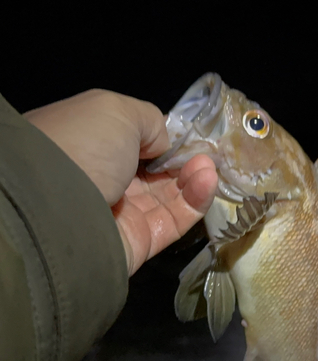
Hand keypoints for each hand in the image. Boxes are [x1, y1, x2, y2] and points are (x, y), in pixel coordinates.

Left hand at [24, 90, 217, 274]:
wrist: (59, 211)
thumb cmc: (84, 147)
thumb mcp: (116, 112)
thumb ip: (149, 122)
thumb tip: (164, 143)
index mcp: (91, 147)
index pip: (134, 143)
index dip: (163, 139)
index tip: (188, 136)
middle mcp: (105, 180)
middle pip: (155, 171)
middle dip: (182, 160)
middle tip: (205, 152)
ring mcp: (123, 214)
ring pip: (168, 196)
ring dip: (192, 178)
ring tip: (208, 166)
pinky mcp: (140, 242)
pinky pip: (173, 220)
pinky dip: (194, 201)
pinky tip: (207, 181)